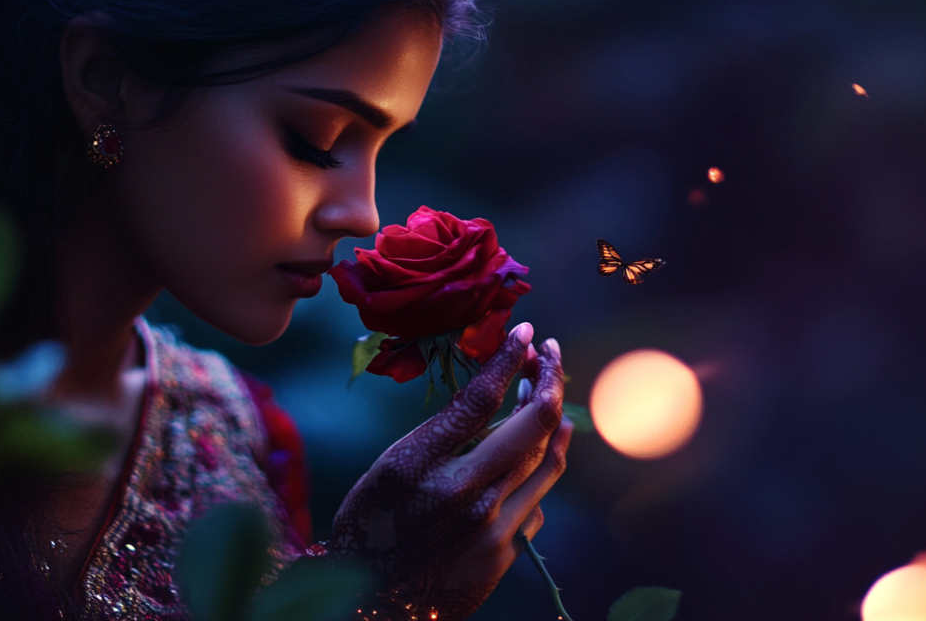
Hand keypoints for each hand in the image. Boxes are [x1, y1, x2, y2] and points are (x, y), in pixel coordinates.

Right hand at [328, 322, 572, 620]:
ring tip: (549, 395)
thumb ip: (441, 437)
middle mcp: (461, 494)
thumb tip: (495, 401)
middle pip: (531, 424)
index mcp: (418, 466)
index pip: (478, 399)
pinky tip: (528, 459)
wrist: (374, 604)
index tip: (524, 333)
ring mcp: (491, 527)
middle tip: (549, 354)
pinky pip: (537, 501)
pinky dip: (536, 472)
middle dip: (548, 379)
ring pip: (546, 460)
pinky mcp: (506, 552)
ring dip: (555, 421)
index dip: (507, 358)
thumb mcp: (389, 469)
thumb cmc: (370, 527)